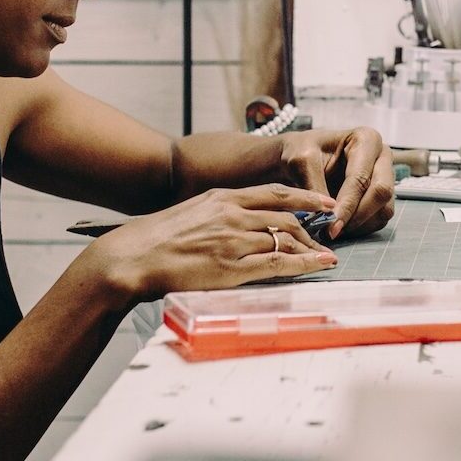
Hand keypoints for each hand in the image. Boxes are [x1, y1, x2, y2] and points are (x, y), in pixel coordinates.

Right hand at [86, 183, 337, 303]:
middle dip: (311, 227)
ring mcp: (233, 240)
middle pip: (286, 217)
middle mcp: (232, 214)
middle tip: (326, 236)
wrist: (133, 256)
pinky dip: (303, 263)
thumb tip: (237, 220)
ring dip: (310, 248)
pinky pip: (277, 262)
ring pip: (285, 238)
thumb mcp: (191, 211)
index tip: (323, 202)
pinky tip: (319, 265)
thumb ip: (218, 212)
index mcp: (222, 198)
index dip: (304, 198)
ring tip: (325, 256)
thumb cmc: (156, 237)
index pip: (274, 193)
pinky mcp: (231, 267)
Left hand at [278, 128, 394, 238]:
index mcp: (366, 139)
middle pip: (382, 193)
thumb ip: (315, 186)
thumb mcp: (301, 161)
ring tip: (332, 229)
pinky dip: (361, 228)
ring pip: (384, 209)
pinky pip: (379, 219)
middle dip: (357, 216)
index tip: (331, 223)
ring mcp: (386, 177)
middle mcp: (382, 157)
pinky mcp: (382, 197)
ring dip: (359, 225)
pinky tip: (340, 227)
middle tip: (333, 230)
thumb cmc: (301, 151)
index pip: (361, 178)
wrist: (301, 158)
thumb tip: (328, 216)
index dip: (347, 204)